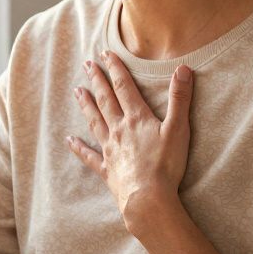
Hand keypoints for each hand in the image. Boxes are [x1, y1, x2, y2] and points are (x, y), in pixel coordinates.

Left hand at [66, 50, 194, 232]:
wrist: (147, 199)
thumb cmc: (165, 165)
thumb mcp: (178, 129)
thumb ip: (180, 99)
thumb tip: (183, 69)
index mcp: (136, 118)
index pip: (123, 86)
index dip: (115, 68)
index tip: (105, 54)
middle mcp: (118, 130)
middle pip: (105, 99)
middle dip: (97, 80)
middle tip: (87, 64)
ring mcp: (110, 149)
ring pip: (94, 121)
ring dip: (86, 105)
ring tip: (77, 91)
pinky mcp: (107, 169)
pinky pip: (89, 156)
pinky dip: (79, 147)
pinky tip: (69, 140)